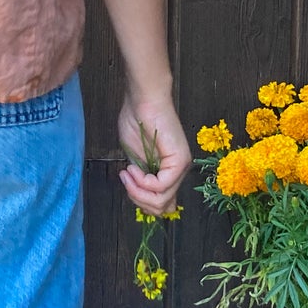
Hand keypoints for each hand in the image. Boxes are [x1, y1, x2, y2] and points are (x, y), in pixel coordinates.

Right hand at [117, 92, 190, 215]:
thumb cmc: (137, 122)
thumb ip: (141, 181)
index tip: (128, 185)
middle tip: (126, 180)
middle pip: (162, 207)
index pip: (163, 205)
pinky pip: (161, 186)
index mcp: (169, 173)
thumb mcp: (136, 160)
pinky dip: (142, 182)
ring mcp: (182, 167)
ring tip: (128, 174)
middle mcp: (179, 172)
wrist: (143, 100)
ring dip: (138, 191)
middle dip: (138, 199)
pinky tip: (133, 168)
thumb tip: (143, 201)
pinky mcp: (180, 161)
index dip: (143, 203)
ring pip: (161, 200)